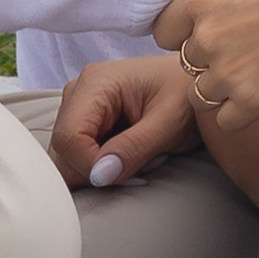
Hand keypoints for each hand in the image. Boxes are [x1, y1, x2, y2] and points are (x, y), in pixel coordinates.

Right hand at [45, 55, 195, 189]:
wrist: (196, 85)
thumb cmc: (185, 95)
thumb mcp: (169, 122)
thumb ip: (134, 148)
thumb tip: (99, 176)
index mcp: (95, 82)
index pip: (69, 139)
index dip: (91, 167)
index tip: (125, 176)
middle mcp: (79, 91)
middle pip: (62, 150)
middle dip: (95, 171)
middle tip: (138, 168)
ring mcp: (79, 106)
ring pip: (66, 157)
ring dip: (99, 171)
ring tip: (136, 161)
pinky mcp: (85, 122)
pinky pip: (77, 156)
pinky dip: (100, 168)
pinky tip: (126, 159)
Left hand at [156, 0, 258, 129]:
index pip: (161, 27)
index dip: (179, 24)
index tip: (203, 20)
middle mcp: (209, 39)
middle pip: (183, 58)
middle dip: (202, 51)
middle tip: (232, 39)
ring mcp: (232, 73)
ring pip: (201, 91)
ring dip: (217, 82)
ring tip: (243, 64)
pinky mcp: (256, 101)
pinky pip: (224, 119)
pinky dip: (235, 109)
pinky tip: (255, 88)